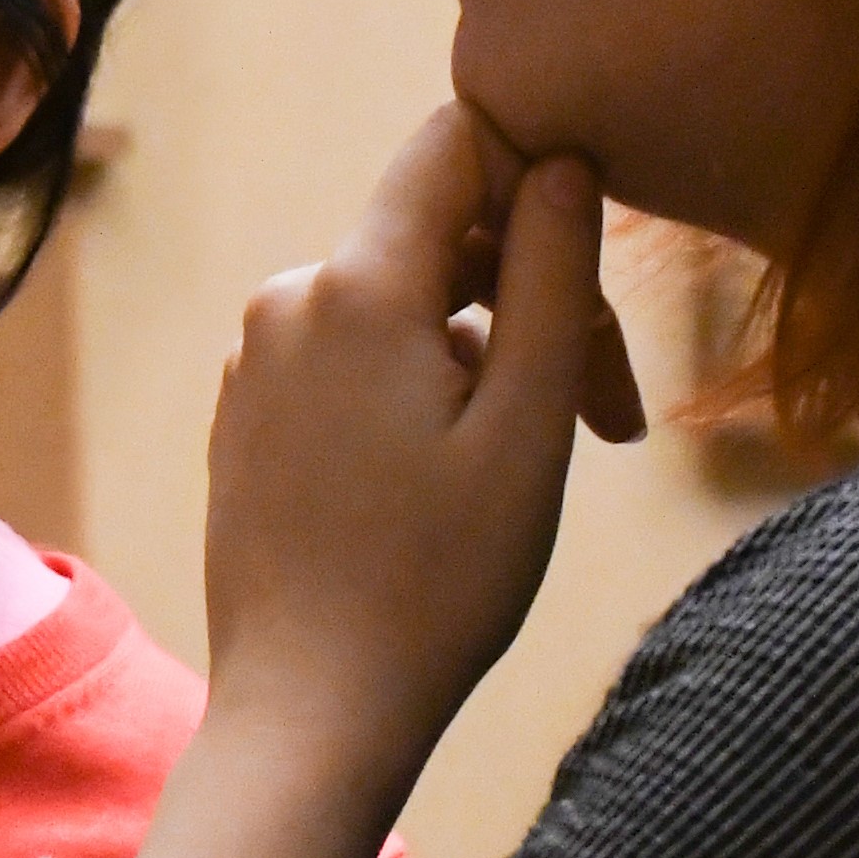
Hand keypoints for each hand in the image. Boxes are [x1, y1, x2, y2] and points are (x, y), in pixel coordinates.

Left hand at [192, 108, 637, 799]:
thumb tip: (561, 163)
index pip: (454, 145)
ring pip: (404, 310)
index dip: (537, 175)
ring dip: (486, 362)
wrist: (310, 712)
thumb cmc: (435, 583)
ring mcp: (256, 360)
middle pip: (440, 239)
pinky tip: (459, 484)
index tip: (590, 270)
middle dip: (533, 302)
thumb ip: (549, 276)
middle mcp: (287, 302)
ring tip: (538, 467)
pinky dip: (422, 395)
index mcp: (354, 287)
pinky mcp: (249, 415)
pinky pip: (355, 361)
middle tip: (609, 422)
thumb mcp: (526, 424)